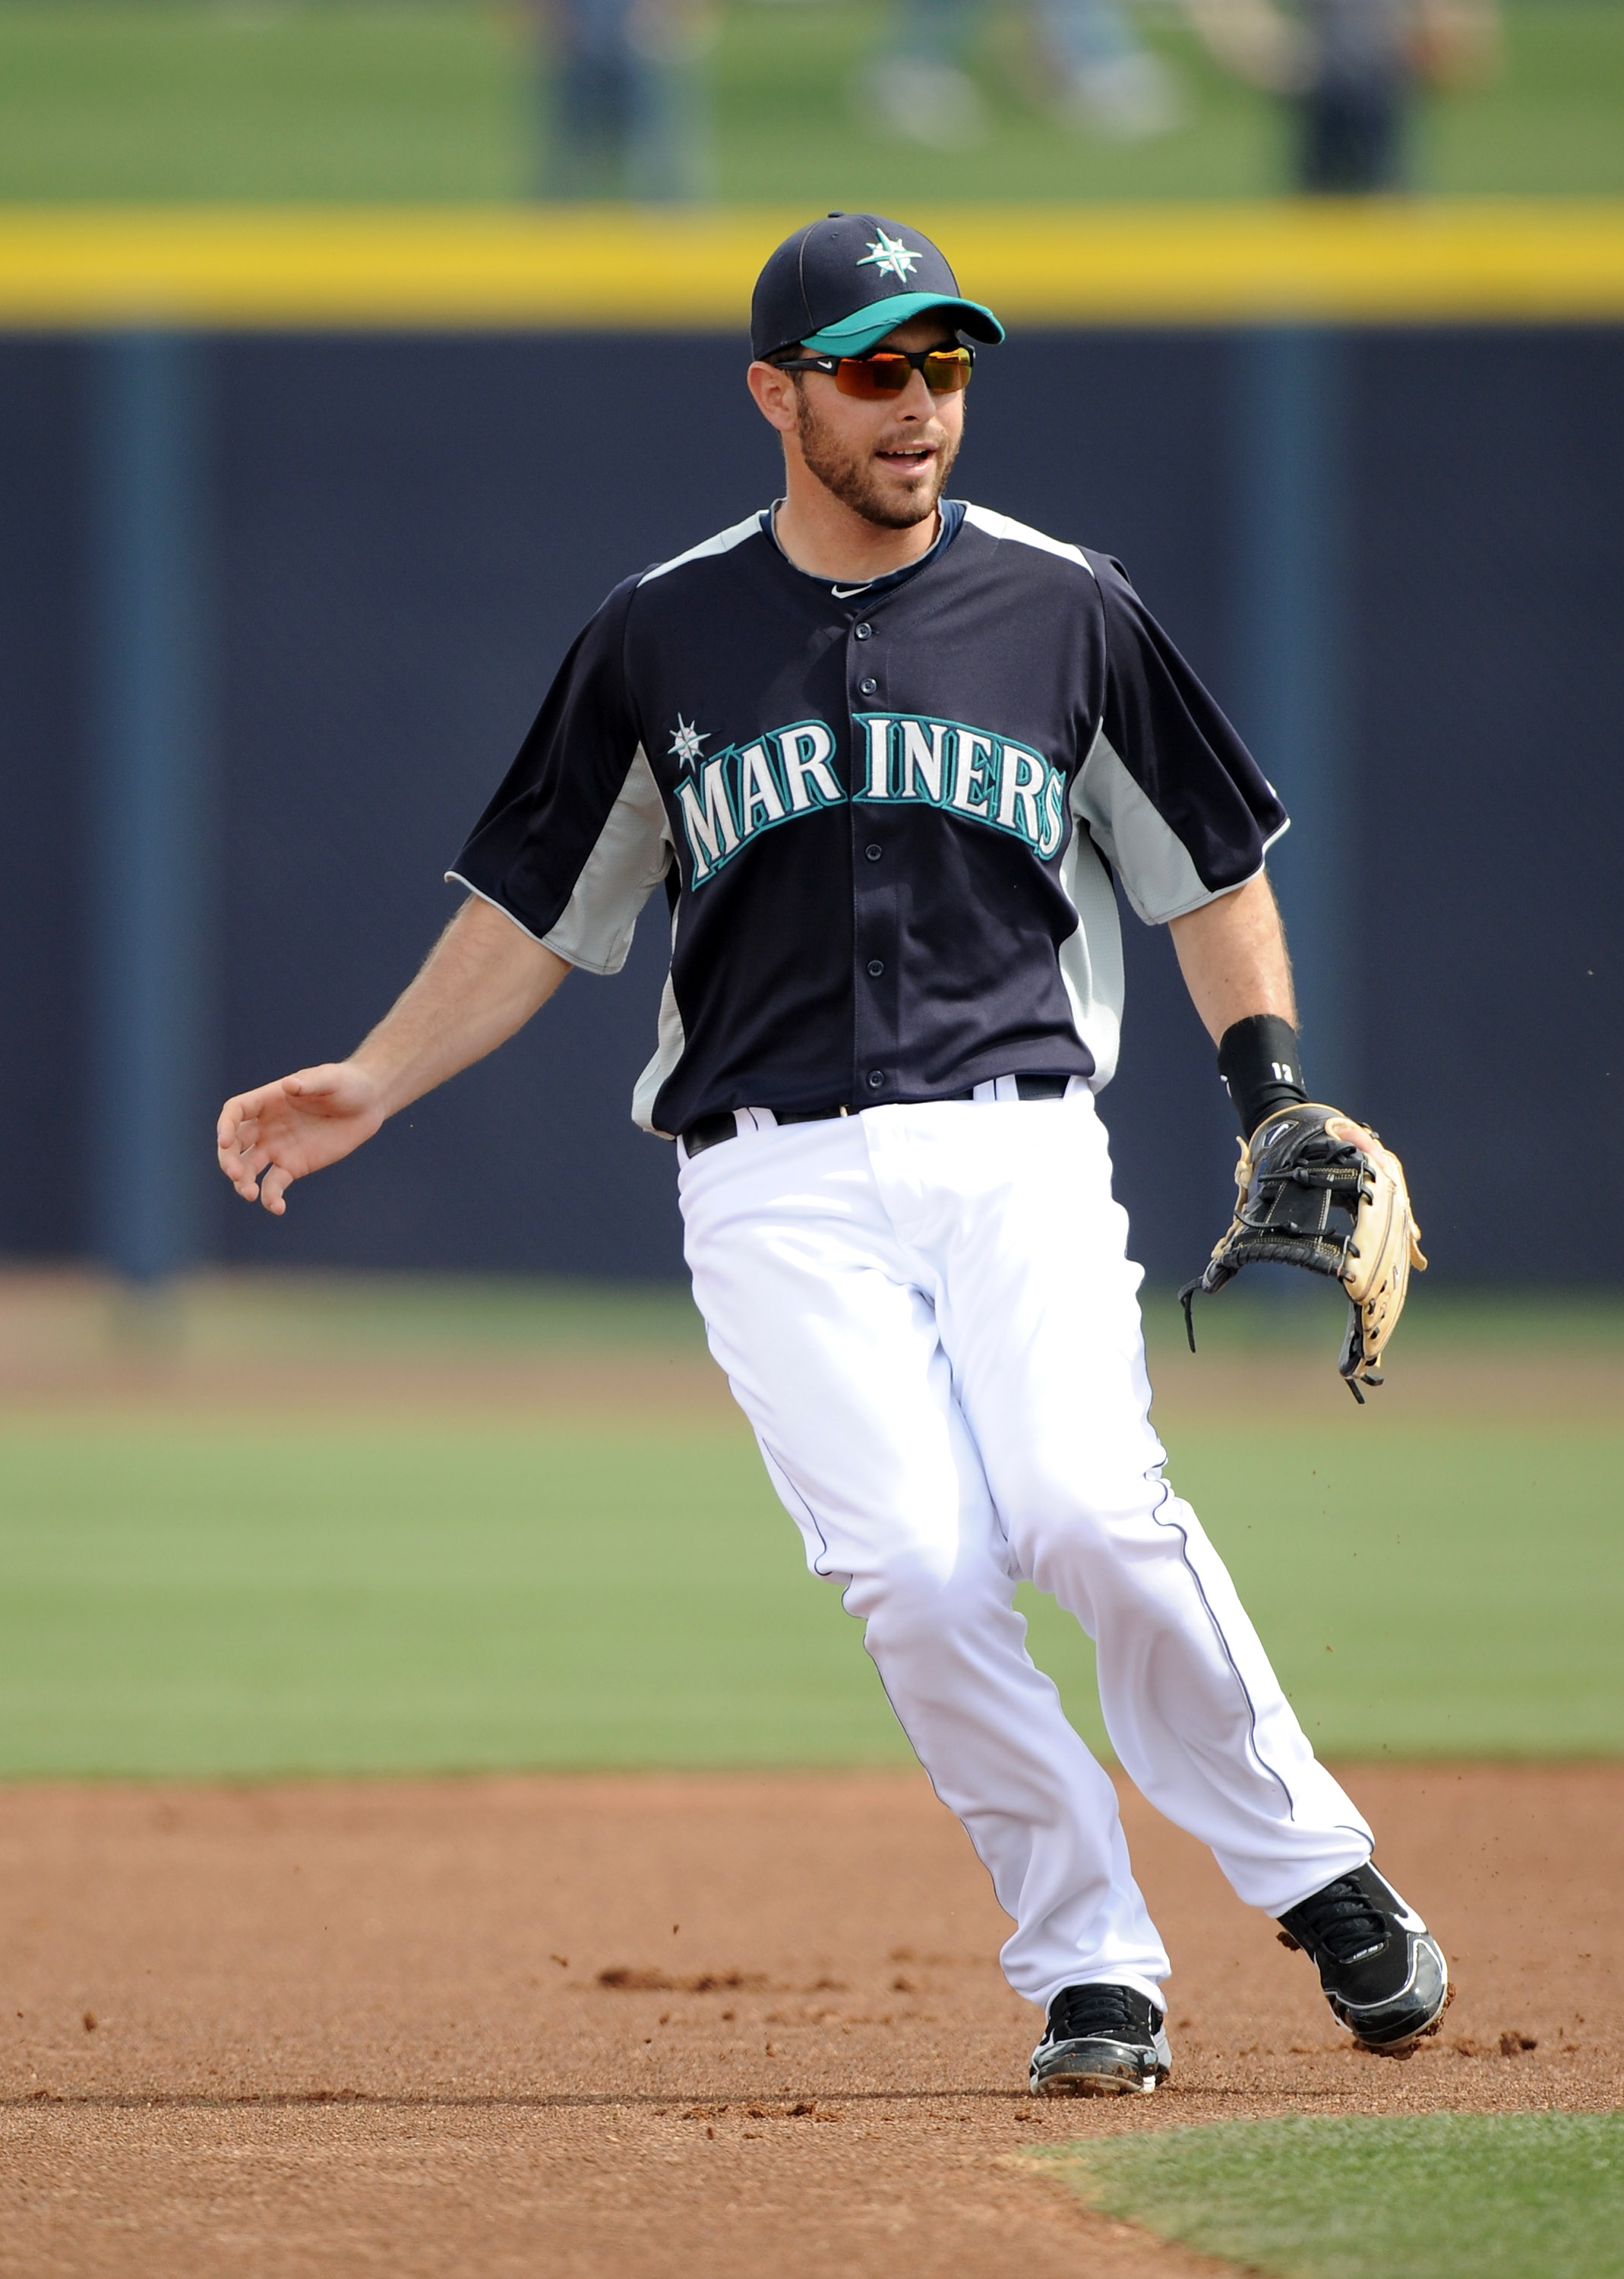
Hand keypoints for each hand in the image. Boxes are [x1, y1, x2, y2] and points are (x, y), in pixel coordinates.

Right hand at [216, 1061, 386, 1215]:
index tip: (224, 1142)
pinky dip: (271, 1198)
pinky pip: (274, 1185)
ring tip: (250, 1194)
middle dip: (229, 1159)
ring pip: (249, 1168)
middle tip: (236, 1174)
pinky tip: (278, 1208)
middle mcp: (266, 1125)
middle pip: (235, 1144)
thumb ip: (309, 1083)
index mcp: (268, 1100)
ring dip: (243, 1182)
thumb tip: (289, 1086)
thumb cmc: (347, 1084)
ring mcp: (277, 1148)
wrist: (367, 1105)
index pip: (235, 1112)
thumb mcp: (330, 1079)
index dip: (225, 1126)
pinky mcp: (293, 1166)